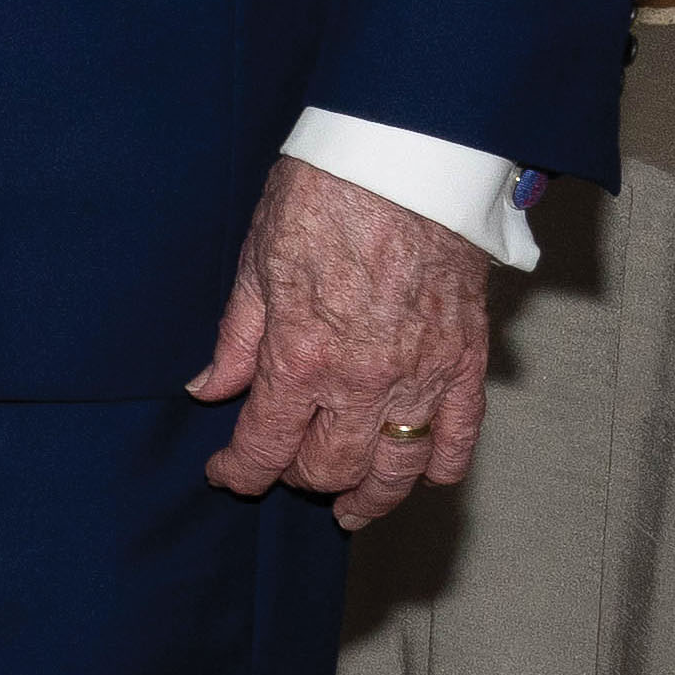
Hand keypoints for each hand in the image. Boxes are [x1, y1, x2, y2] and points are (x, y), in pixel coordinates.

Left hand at [192, 153, 493, 529]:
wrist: (405, 165)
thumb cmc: (322, 201)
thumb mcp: (254, 266)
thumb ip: (236, 341)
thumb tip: (208, 389)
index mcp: (300, 359)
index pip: (265, 446)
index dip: (240, 472)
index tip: (227, 475)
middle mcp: (362, 382)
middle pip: (330, 466)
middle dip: (299, 479)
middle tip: (285, 472)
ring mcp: (421, 376)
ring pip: (397, 468)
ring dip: (371, 497)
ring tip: (350, 509)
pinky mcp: (466, 362)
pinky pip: (458, 437)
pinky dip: (439, 466)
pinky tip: (420, 476)